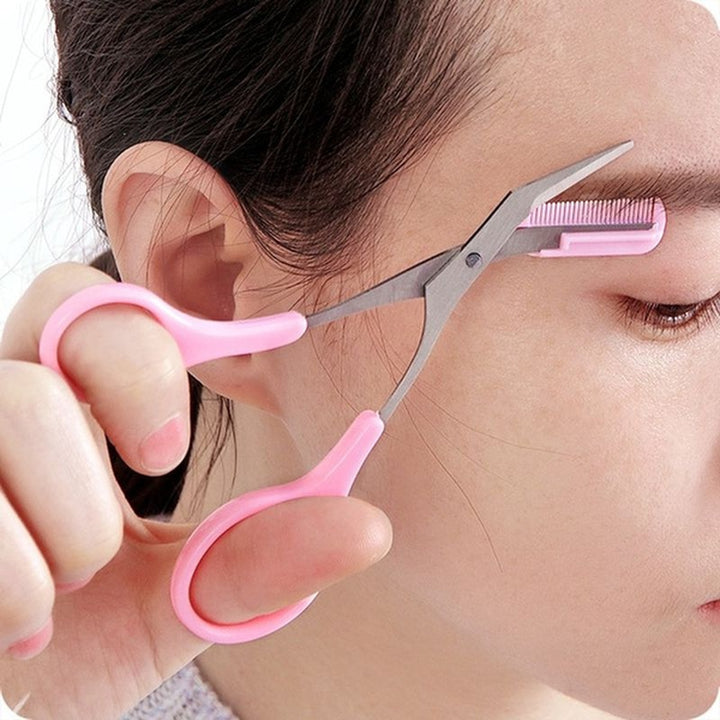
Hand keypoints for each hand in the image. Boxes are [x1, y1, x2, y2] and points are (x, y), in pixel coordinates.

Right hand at [0, 262, 391, 719]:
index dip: (148, 337)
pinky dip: (19, 589)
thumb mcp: (192, 591)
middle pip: (66, 313)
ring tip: (77, 580)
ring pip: (17, 406)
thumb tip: (372, 527)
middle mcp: (4, 398)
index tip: (185, 432)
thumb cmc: (104, 624)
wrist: (25, 704)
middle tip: (162, 461)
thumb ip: (267, 553)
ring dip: (76, 524)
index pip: (98, 303)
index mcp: (73, 399)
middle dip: (135, 387)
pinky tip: (28, 626)